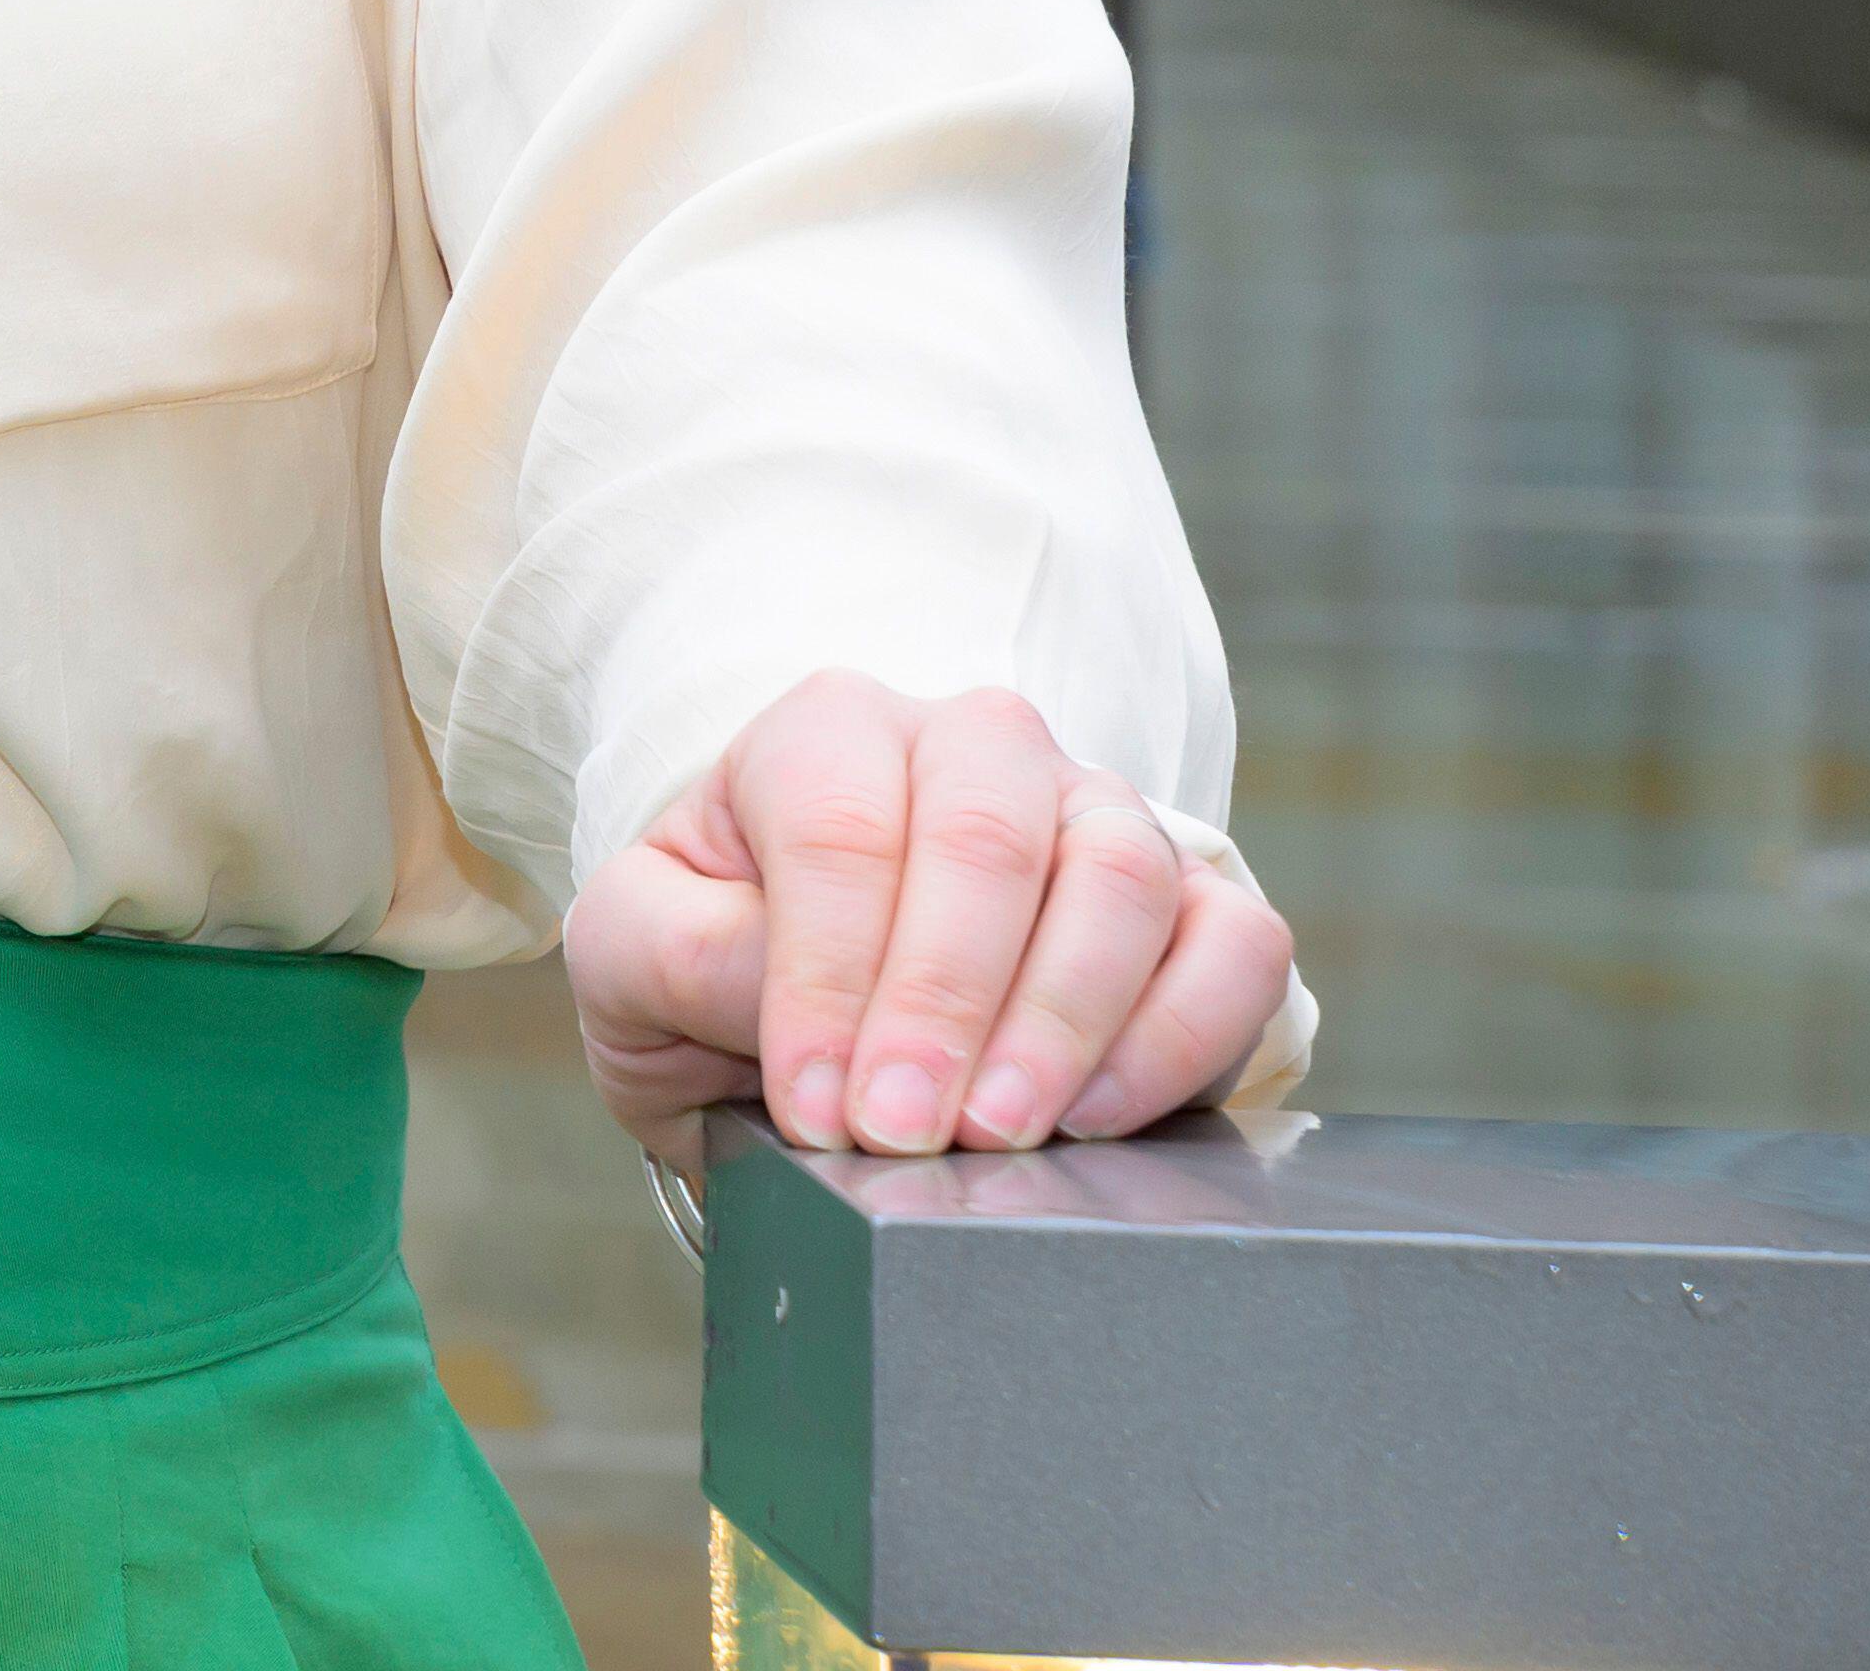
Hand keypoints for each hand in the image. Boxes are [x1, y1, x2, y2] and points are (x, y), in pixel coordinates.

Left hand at [563, 674, 1295, 1158]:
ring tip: (1002, 1134)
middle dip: (947, 1001)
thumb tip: (807, 1028)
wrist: (822, 997)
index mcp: (826, 735)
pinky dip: (1183, 1032)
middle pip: (987, 838)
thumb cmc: (715, 961)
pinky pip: (1235, 939)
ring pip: (1120, 874)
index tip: (816, 1108)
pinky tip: (1102, 1117)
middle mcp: (972, 745)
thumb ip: (682, 958)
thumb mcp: (634, 957)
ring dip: (1063, 1020)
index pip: (837, 826)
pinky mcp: (1196, 897)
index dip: (829, 974)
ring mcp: (1096, 811)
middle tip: (909, 1134)